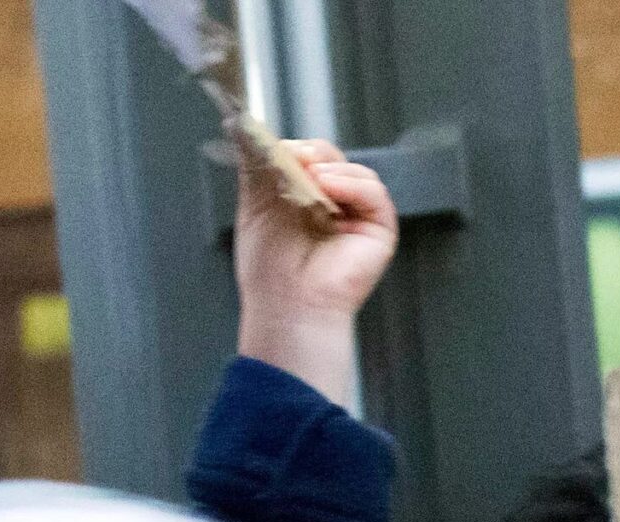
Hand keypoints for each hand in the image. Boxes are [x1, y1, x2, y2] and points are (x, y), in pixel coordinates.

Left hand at [234, 138, 397, 408]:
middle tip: (292, 160)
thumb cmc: (269, 266)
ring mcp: (358, 216)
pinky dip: (352, 184)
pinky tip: (329, 190)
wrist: (287, 302)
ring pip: (354, 170)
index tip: (274, 148)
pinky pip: (374, 192)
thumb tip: (239, 122)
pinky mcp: (379, 229)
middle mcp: (333, 204)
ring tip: (311, 181)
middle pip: (331, 157)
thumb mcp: (254, 202)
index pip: (305, 156)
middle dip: (310, 153)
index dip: (292, 148)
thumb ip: (254, 163)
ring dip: (330, 167)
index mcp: (304, 196)